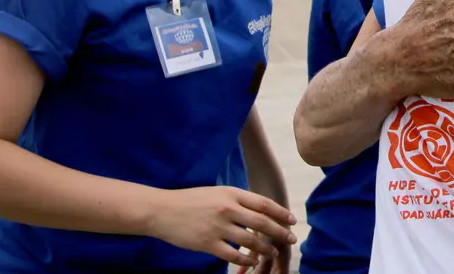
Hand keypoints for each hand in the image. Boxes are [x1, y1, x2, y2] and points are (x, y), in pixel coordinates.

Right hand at [145, 186, 295, 267]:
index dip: (281, 213)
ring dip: (265, 249)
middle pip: (262, 222)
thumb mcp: (217, 192)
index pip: (263, 204)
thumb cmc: (190, 200)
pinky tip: (252, 262)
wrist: (161, 210)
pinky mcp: (207, 243)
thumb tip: (260, 209)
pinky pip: (233, 255)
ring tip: (273, 253)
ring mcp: (217, 227)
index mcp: (231, 194)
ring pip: (250, 241)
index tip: (292, 220)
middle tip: (291, 239)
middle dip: (280, 232)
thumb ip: (237, 200)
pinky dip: (246, 260)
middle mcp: (227, 209)